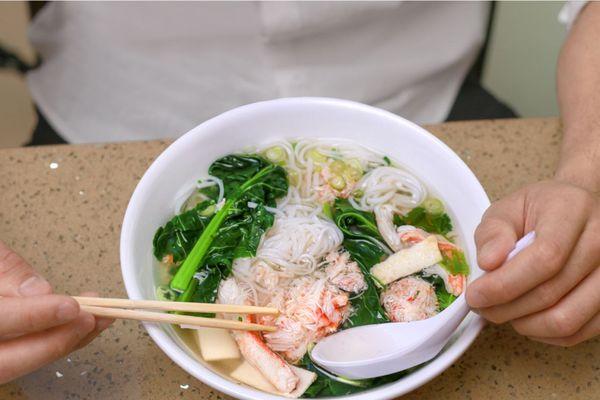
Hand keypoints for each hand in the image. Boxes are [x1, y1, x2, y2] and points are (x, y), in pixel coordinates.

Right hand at [0, 241, 112, 383]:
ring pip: (18, 365)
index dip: (35, 317)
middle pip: (7, 362)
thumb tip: (39, 292)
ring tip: (100, 318)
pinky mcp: (2, 353)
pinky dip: (57, 343)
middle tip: (90, 319)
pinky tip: (84, 326)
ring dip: (63, 344)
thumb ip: (7, 272)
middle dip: (54, 343)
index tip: (70, 306)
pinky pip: (25, 357)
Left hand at [466, 180, 599, 345]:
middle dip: (505, 307)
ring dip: (524, 324)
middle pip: (552, 292)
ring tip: (499, 311)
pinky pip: (578, 332)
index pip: (546, 257)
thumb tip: (488, 263)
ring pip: (567, 319)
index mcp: (572, 210)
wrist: (577, 211)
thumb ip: (493, 233)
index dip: (506, 283)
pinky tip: (524, 318)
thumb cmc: (538, 211)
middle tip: (479, 306)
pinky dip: (543, 333)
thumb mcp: (507, 210)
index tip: (475, 294)